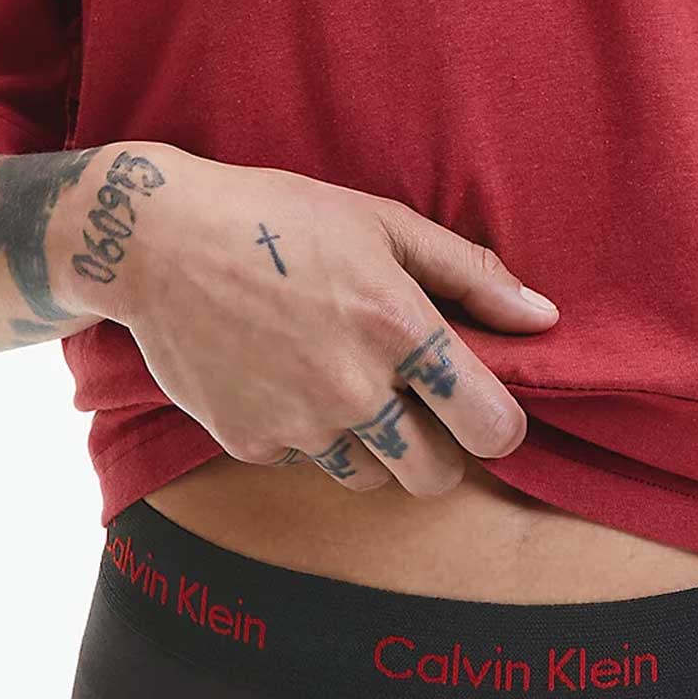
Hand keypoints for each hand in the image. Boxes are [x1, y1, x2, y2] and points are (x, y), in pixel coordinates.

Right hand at [60, 142, 559, 497]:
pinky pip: (306, 464)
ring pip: (372, 479)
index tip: (485, 415)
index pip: (490, 426)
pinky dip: (305, 438)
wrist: (154, 240)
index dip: (498, 429)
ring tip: (342, 389)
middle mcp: (354, 387)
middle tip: (418, 415)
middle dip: (438, 454)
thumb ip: (471, 276)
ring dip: (372, 449)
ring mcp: (300, 423)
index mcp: (399, 326)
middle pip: (436, 477)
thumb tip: (544, 319)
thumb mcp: (380, 222)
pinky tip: (284, 384)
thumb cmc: (279, 220)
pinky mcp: (252, 444)